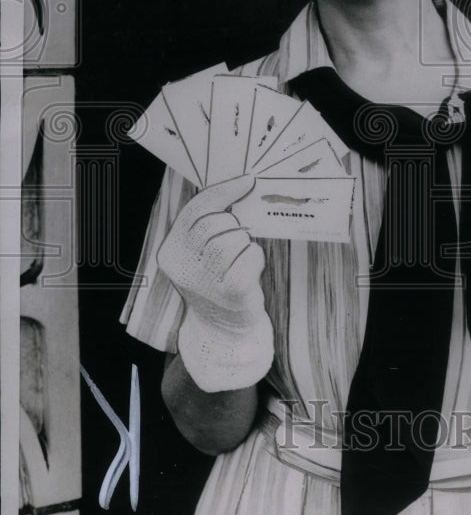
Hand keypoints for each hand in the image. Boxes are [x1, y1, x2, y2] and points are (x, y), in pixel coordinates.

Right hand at [156, 174, 274, 391]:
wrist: (223, 333)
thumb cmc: (216, 283)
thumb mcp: (201, 254)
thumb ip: (208, 225)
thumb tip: (241, 185)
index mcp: (171, 252)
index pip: (195, 211)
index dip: (223, 191)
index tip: (246, 181)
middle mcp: (182, 266)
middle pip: (216, 222)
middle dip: (234, 225)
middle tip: (236, 243)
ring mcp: (205, 280)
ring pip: (235, 237)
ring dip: (245, 244)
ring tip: (239, 262)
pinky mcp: (231, 291)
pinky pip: (252, 254)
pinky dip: (256, 259)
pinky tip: (248, 272)